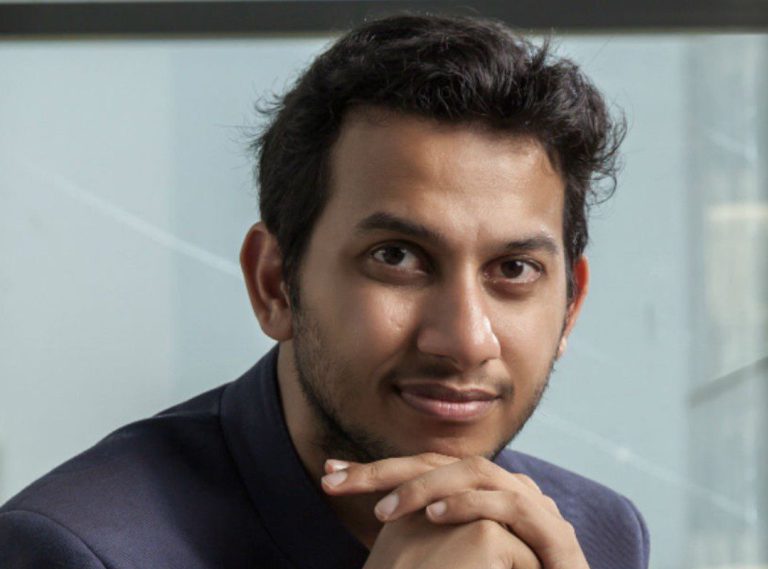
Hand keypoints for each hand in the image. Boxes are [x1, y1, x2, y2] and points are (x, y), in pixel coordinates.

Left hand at [322, 453, 588, 568]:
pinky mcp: (554, 533)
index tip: (329, 475)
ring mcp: (533, 507)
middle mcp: (505, 491)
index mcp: (481, 496)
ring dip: (425, 486)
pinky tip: (434, 515)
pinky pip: (508, 505)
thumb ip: (428, 544)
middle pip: (441, 463)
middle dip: (386, 470)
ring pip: (474, 473)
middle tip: (335, 479)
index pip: (424, 470)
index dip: (376, 471)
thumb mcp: (456, 562)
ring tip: (383, 510)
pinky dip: (468, 504)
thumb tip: (379, 529)